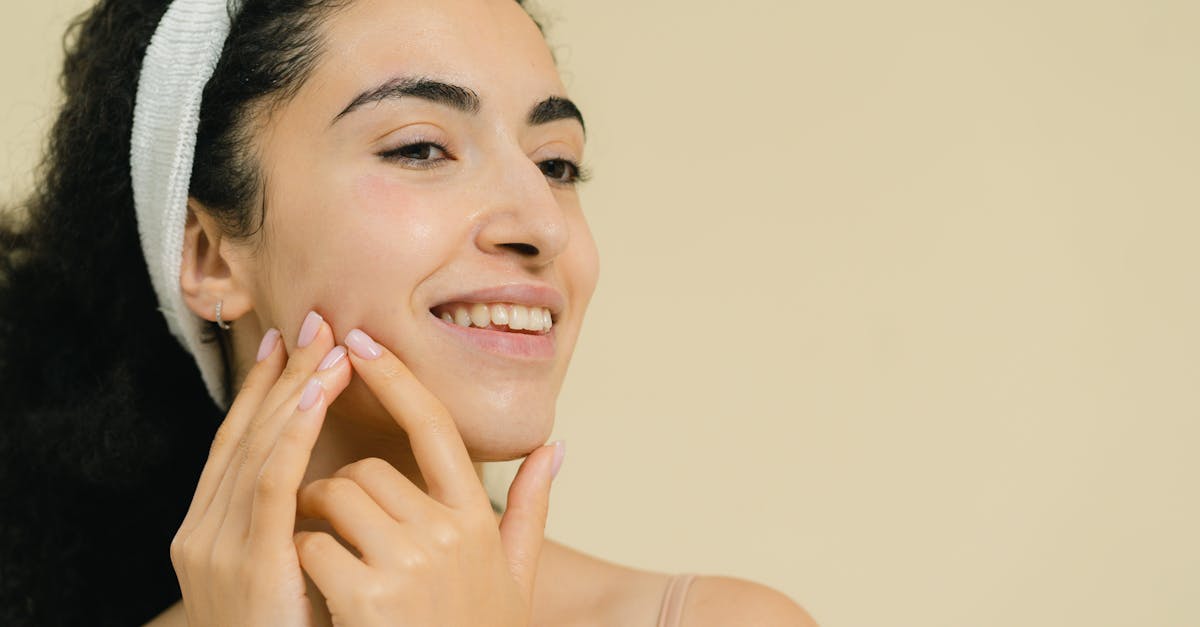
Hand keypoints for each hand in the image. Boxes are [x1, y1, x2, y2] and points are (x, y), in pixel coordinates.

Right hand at [170, 312, 352, 625]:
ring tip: (328, 345)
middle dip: (282, 376)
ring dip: (295, 391)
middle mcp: (203, 532)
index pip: (240, 446)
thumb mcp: (285, 576)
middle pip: (246, 436)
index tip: (289, 344)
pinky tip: (316, 396)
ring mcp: (218, 547)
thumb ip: (303, 526)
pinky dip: (292, 436)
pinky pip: (271, 486)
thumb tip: (335, 486)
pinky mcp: (247, 565)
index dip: (264, 392)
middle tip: (314, 322)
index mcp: (213, 533)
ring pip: (259, 450)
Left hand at [292, 327, 564, 626]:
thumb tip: (556, 448)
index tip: (360, 343)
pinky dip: (302, 561)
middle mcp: (448, 534)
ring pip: (333, 499)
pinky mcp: (367, 597)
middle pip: (367, 471)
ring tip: (320, 554)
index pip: (437, 428)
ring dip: (315, 519)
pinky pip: (311, 544)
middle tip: (330, 521)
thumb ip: (530, 509)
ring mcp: (408, 565)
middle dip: (340, 490)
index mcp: (477, 521)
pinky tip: (315, 593)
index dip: (397, 379)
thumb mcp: (514, 578)